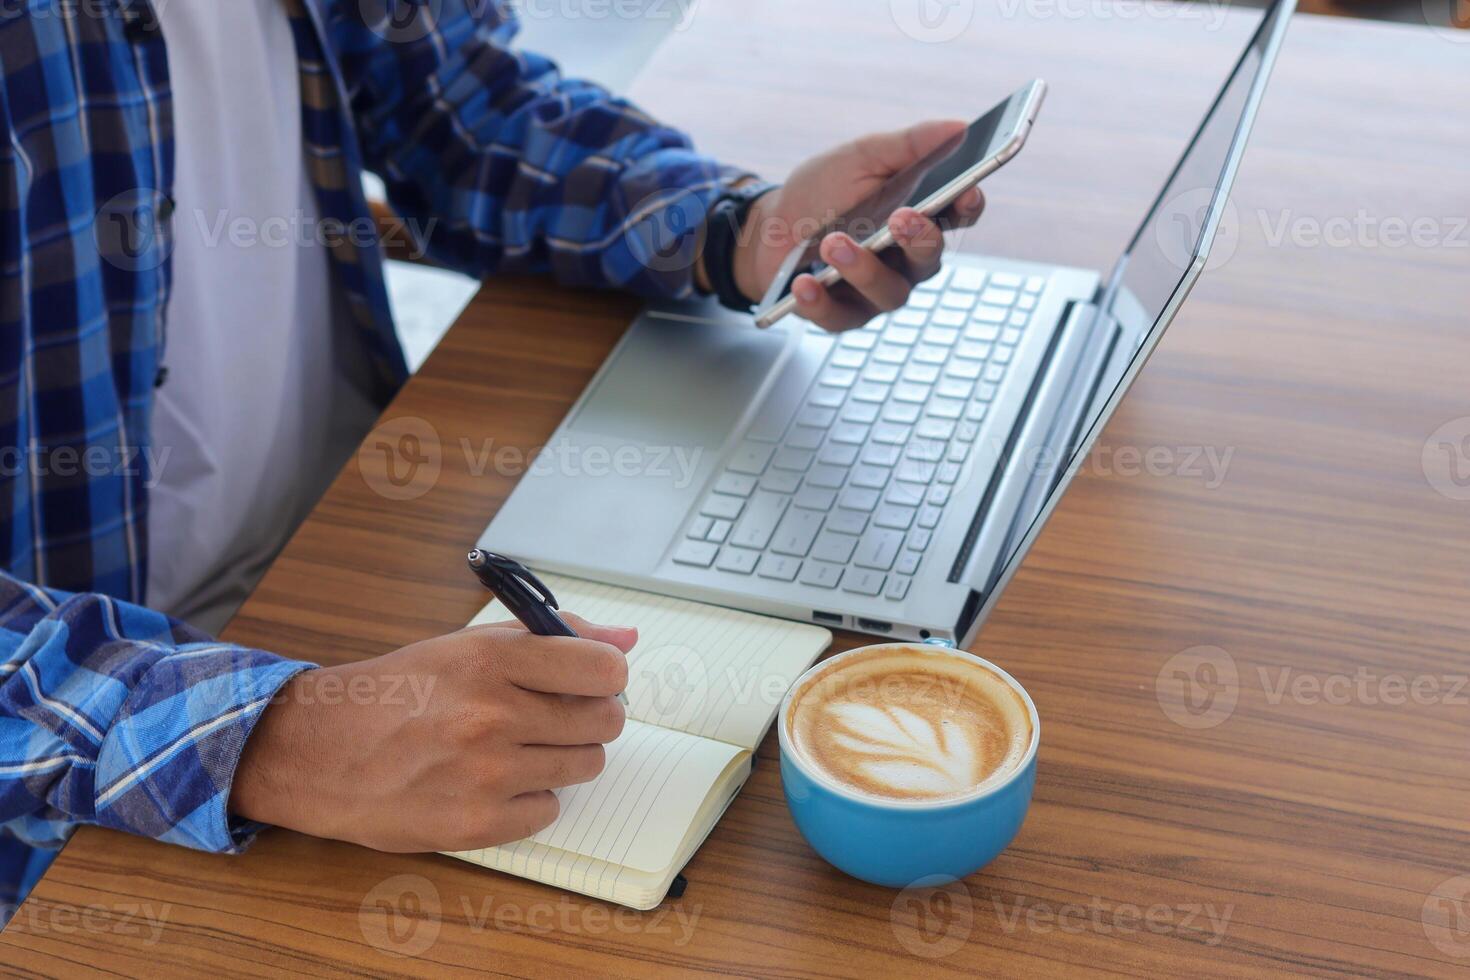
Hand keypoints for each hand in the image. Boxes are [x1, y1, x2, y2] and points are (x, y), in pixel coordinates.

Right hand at [229, 615, 634, 851]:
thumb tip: (627, 638)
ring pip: (585, 766)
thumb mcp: (468, 646)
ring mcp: (487, 774)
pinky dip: (531, 799)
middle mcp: (494, 715)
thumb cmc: (400, 693)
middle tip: (553, 716)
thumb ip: (553, 637)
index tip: (593, 680)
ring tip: (518, 747)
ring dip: (562, 757)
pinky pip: (549, 810)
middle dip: (589, 716)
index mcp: (493, 660)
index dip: (607, 675)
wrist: (321, 751)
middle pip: (604, 721)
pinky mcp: (477, 825)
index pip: (604, 668)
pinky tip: (493, 783)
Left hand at [732, 120, 986, 330]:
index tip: (965, 193)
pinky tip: (803, 284)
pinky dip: (821, 302)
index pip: (959, 216)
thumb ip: (908, 145)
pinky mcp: (841, 314)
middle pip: (929, 259)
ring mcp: (876, 291)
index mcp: (920, 217)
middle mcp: (906, 260)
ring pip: (889, 293)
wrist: (769, 226)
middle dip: (920, 240)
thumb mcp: (861, 158)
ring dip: (864, 269)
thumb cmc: (823, 192)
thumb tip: (958, 127)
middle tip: (901, 218)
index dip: (968, 206)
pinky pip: (840, 317)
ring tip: (833, 243)